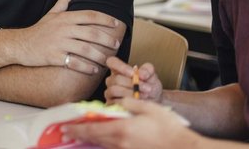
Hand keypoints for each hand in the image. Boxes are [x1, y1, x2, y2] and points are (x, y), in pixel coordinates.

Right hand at [17, 0, 121, 74]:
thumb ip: (64, 1)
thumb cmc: (39, 30)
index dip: (105, 19)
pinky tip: (94, 70)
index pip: (90, 15)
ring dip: (99, 56)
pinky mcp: (54, 56)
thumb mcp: (52, 13)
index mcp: (65, 17)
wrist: (21, 44)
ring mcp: (58, 43)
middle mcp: (63, 29)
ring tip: (107, 60)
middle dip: (107, 39)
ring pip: (85, 49)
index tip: (116, 24)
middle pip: (91, 33)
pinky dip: (86, 67)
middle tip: (116, 45)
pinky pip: (74, 63)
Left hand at [61, 97, 196, 148]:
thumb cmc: (169, 129)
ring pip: (103, 146)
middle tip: (66, 133)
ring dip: (90, 140)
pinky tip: (102, 141)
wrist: (183, 148)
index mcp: (122, 130)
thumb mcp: (149, 108)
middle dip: (79, 135)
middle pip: (94, 139)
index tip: (65, 127)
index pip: (93, 129)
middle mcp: (121, 143)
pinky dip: (104, 145)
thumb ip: (131, 103)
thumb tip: (119, 102)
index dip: (77, 129)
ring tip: (79, 136)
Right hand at [104, 57, 162, 102]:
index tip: (133, 73)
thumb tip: (141, 73)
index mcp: (119, 69)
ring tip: (144, 95)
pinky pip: (115, 102)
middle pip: (116, 79)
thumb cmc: (150, 86)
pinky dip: (128, 102)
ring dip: (130, 93)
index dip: (121, 67)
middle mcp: (112, 80)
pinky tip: (138, 102)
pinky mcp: (111, 104)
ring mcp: (110, 92)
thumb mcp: (152, 75)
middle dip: (132, 83)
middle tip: (147, 88)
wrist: (154, 102)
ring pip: (114, 90)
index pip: (112, 62)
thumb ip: (147, 70)